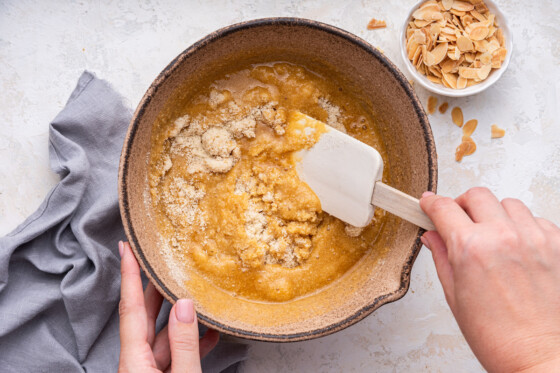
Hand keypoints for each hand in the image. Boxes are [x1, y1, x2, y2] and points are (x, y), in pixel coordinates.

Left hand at [118, 241, 218, 372]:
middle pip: (145, 317)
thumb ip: (184, 344)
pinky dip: (190, 343)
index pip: (131, 308)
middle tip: (164, 261)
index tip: (126, 248)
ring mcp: (147, 372)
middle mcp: (136, 364)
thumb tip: (185, 306)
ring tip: (198, 295)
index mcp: (134, 362)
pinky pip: (174, 355)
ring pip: (163, 336)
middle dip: (157, 288)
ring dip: (182, 318)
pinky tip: (209, 334)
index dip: (129, 275)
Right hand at [420, 188, 559, 372]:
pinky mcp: (557, 245)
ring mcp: (534, 238)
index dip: (431, 203)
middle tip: (458, 220)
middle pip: (476, 195)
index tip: (428, 203)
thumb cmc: (499, 338)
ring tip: (491, 236)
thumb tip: (433, 237)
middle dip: (462, 205)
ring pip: (508, 203)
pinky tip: (516, 246)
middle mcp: (503, 236)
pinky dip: (522, 226)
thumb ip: (442, 257)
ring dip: (494, 214)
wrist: (540, 357)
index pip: (444, 208)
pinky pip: (536, 219)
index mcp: (471, 248)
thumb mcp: (455, 296)